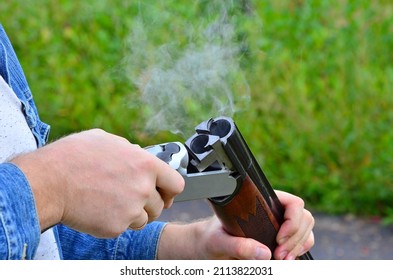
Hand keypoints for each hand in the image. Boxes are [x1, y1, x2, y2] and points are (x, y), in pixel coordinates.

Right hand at [12, 129, 183, 237]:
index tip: (163, 193)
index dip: (169, 190)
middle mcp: (143, 188)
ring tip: (112, 202)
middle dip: (148, 203)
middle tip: (131, 198)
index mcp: (146, 164)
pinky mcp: (117, 227)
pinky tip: (100, 209)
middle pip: (160, 205)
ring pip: (144, 219)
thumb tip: (140, 155)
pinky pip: (124, 227)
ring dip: (134, 214)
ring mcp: (131, 209)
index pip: (176, 184)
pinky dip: (115, 222)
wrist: (49, 181)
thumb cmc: (74, 157)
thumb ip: (131, 151)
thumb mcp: (107, 140)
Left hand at [157, 191, 313, 259]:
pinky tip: (285, 259)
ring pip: (306, 230)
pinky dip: (298, 251)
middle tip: (279, 255)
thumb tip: (264, 253)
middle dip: (296, 237)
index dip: (293, 220)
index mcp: (260, 203)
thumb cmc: (210, 237)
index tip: (279, 238)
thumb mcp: (218, 241)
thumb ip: (237, 245)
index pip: (292, 203)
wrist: (206, 246)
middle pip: (304, 217)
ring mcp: (278, 226)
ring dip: (299, 245)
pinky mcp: (279, 240)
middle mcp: (273, 212)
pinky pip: (301, 242)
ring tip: (282, 258)